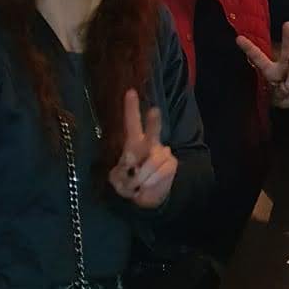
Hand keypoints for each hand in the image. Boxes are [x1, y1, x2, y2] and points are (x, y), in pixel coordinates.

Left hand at [108, 89, 177, 208]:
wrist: (147, 196)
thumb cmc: (128, 181)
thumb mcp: (117, 178)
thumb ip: (121, 173)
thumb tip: (135, 169)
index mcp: (134, 142)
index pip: (132, 123)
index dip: (131, 108)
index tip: (130, 92)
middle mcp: (150, 144)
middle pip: (153, 131)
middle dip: (153, 122)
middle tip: (154, 111)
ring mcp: (162, 153)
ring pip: (152, 163)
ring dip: (140, 178)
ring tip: (137, 185)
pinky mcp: (171, 164)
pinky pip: (158, 173)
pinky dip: (149, 183)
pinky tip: (146, 185)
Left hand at [237, 21, 288, 108]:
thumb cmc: (283, 94)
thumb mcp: (277, 98)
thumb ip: (280, 95)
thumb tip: (287, 87)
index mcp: (270, 68)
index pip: (258, 57)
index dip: (249, 48)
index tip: (238, 38)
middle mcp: (284, 63)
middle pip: (287, 47)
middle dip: (288, 35)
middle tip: (288, 23)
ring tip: (288, 87)